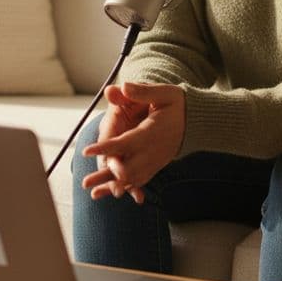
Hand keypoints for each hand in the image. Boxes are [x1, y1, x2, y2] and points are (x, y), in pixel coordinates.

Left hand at [81, 83, 185, 204]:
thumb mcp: (164, 93)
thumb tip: (122, 86)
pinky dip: (126, 188)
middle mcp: (152, 151)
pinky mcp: (156, 165)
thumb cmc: (177, 104)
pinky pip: (140, 180)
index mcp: (151, 132)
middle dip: (106, 175)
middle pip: (127, 168)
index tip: (87, 150)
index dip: (106, 147)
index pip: (125, 142)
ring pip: (132, 178)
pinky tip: (112, 193)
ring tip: (94, 194)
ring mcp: (155, 161)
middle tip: (86, 182)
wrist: (196, 122)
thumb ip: (142, 91)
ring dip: (113, 185)